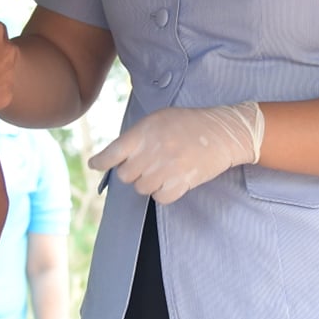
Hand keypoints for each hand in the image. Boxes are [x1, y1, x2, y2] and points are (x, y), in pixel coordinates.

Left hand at [87, 103, 262, 203]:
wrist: (222, 132)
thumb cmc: (189, 124)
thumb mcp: (159, 119)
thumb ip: (137, 136)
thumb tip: (116, 156)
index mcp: (144, 133)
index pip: (112, 153)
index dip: (100, 162)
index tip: (95, 164)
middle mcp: (153, 151)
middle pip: (125, 175)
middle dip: (133, 171)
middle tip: (147, 163)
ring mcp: (167, 168)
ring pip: (142, 188)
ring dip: (149, 183)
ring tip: (164, 169)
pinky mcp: (182, 182)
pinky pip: (160, 198)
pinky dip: (163, 193)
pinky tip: (172, 180)